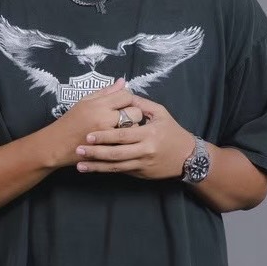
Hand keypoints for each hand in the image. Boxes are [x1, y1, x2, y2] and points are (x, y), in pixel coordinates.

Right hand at [48, 78, 142, 168]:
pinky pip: (127, 143)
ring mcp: (108, 136)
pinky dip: (126, 141)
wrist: (56, 145)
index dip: (127, 99)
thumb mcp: (85, 101)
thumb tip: (123, 82)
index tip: (123, 104)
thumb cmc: (70, 121)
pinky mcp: (109, 150)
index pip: (126, 95)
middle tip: (126, 117)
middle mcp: (105, 119)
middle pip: (135, 112)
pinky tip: (120, 140)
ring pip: (135, 129)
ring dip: (132, 129)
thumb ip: (106, 92)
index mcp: (99, 104)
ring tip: (121, 129)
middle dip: (134, 113)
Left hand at [74, 93, 194, 179]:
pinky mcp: (140, 173)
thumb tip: (124, 91)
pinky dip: (105, 171)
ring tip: (80, 164)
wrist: (188, 158)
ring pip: (116, 166)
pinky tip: (92, 170)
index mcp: (149, 134)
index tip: (88, 135)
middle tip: (78, 149)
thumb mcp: (161, 113)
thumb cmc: (172, 132)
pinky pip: (120, 172)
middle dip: (96, 152)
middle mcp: (145, 151)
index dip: (105, 136)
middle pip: (117, 153)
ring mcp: (142, 164)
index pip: (123, 135)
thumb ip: (141, 104)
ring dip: (97, 166)